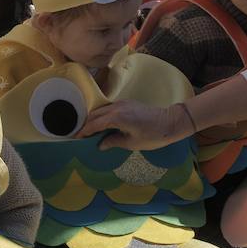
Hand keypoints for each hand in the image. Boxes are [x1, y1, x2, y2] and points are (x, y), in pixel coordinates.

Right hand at [79, 99, 195, 150]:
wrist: (171, 122)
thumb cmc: (153, 136)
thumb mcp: (132, 143)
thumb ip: (113, 142)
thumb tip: (100, 144)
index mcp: (116, 118)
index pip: (94, 124)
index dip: (84, 132)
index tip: (76, 139)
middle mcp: (116, 107)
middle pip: (94, 114)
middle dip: (86, 125)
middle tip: (80, 136)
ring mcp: (122, 103)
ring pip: (101, 110)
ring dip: (94, 119)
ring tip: (90, 131)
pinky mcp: (127, 103)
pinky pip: (109, 108)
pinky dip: (102, 115)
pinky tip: (103, 124)